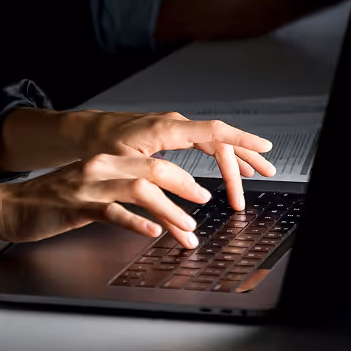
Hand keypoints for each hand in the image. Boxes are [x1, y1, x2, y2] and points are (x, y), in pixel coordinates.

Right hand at [0, 153, 213, 248]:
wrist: (10, 206)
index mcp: (106, 160)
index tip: (201, 191)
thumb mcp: (89, 187)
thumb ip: (118, 189)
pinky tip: (151, 232)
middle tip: (204, 202)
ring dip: (169, 209)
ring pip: (140, 190)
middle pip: (153, 168)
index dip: (182, 176)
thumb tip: (153, 203)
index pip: (154, 161)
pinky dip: (136, 221)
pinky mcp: (77, 206)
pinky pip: (113, 212)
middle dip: (185, 186)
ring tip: (186, 227)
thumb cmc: (50, 201)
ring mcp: (89, 186)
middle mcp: (100, 167)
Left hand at [69, 111, 273, 211]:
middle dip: (244, 159)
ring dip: (237, 156)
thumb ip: (158, 201)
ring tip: (259, 171)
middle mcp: (175, 125)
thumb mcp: (128, 175)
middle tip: (263, 178)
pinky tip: (233, 167)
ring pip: (215, 140)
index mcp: (167, 129)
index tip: (264, 147)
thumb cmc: (102, 148)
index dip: (241, 139)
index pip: (214, 131)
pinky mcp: (172, 134)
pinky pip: (205, 143)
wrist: (86, 132)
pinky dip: (223, 155)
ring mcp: (175, 128)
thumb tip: (186, 226)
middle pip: (219, 139)